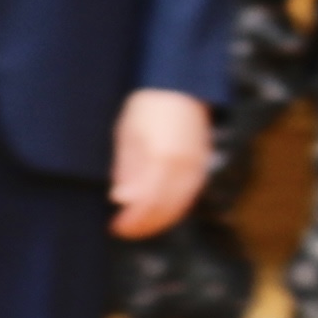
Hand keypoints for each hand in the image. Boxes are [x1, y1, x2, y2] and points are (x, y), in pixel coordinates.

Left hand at [106, 85, 213, 239]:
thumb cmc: (146, 107)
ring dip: (159, 221)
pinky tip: (161, 212)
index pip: (146, 203)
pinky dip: (175, 208)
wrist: (179, 86)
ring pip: (180, 206)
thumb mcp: (127, 135)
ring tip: (141, 226)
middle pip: (164, 209)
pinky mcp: (203, 165)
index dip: (130, 220)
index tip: (115, 227)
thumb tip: (119, 199)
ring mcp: (196, 166)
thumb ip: (125, 168)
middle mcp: (182, 166)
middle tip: (124, 231)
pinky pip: (190, 195)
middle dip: (143, 225)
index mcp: (160, 158)